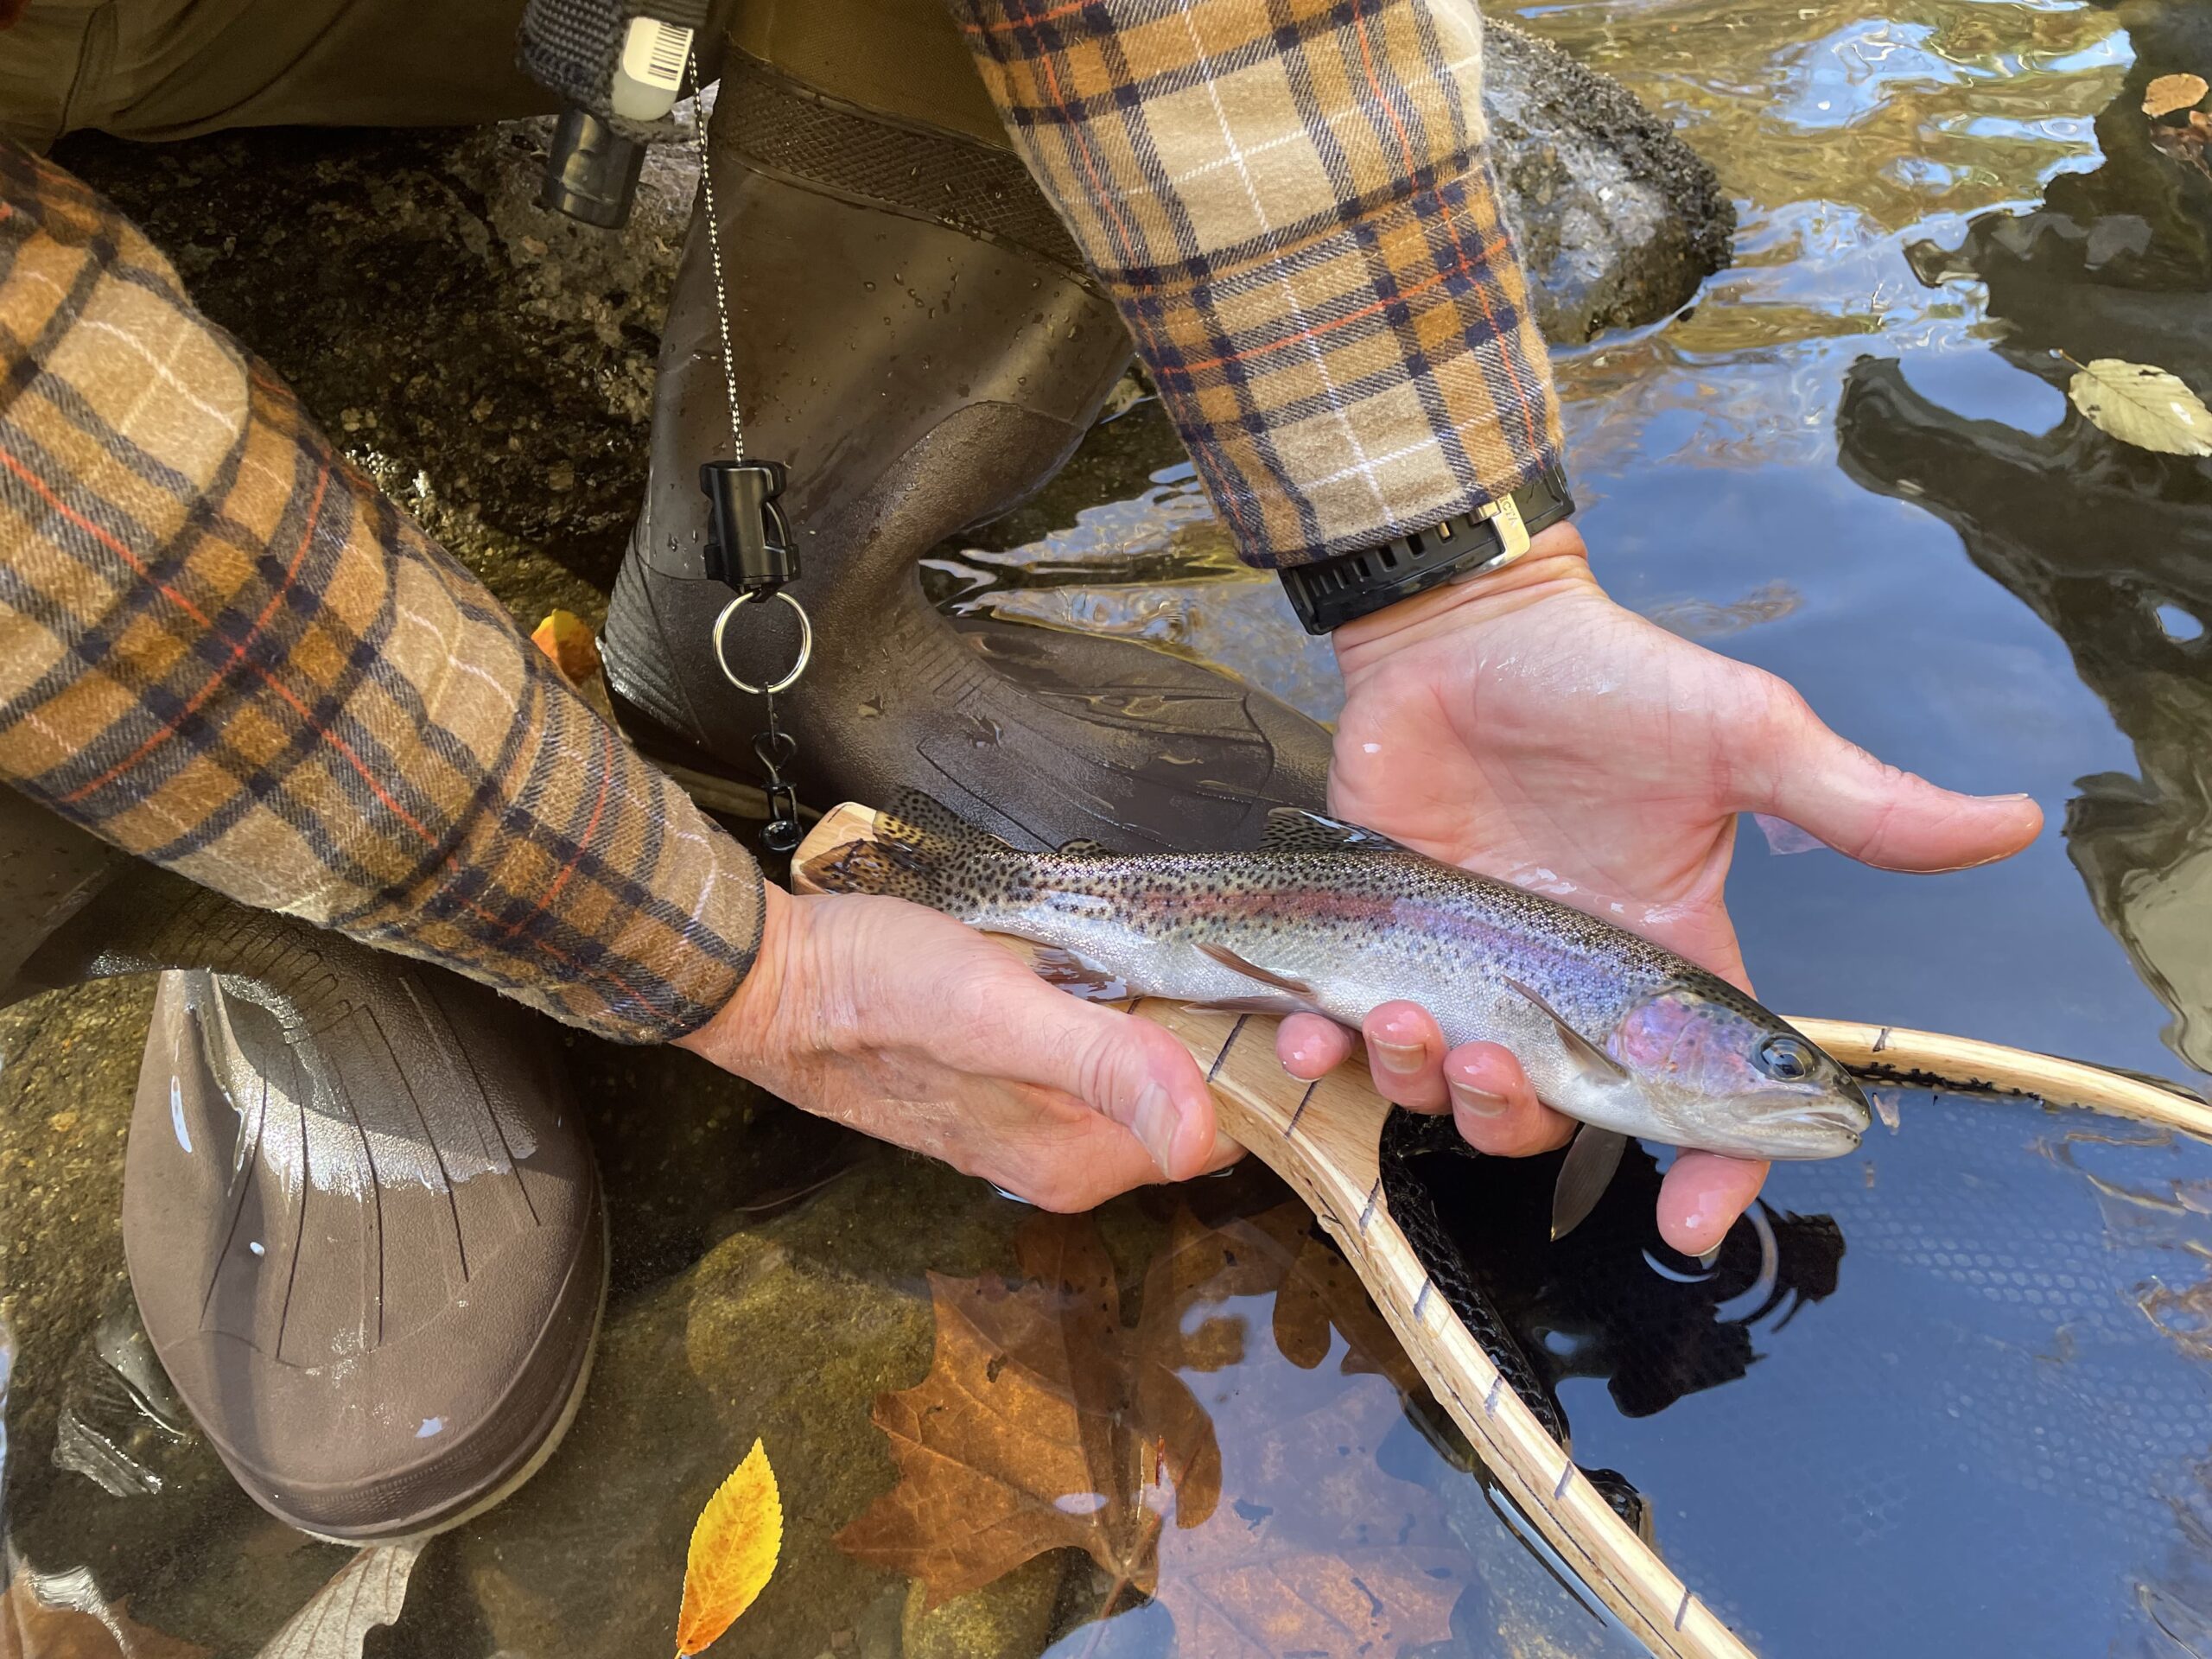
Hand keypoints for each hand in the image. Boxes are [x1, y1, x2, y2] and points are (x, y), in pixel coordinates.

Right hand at [679, 884, 1236, 1209]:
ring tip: (1188, 945)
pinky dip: (1118, 1016)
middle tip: (1241, 952)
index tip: (1281, 996)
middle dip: (1222, 1040)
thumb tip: (1202, 1133)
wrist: (766, 981)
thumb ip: (1105, 1065)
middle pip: (1185, 1107)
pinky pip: (1092, 1060)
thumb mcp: (999, 1011)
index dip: (1260, 1068)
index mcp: (1077, 1160)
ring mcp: (1028, 1125)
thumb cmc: (874, 988)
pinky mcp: (999, 1085)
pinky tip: (1112, 961)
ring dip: (1171, 1023)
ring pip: (1140, 1079)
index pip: (1221, 1131)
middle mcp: (1061, 1160)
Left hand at [1277, 522, 2041, 1253]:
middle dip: (1521, 1119)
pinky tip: (1309, 1032)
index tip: (1687, 1221)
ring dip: (1424, 1084)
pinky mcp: (1380, 945)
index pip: (1698, 1100)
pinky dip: (1327, 1055)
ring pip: (1449, 1094)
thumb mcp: (1742, 737)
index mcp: (1661, 964)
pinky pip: (1347, 1041)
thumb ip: (1854, 802)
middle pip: (1557, 1120)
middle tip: (1495, 1060)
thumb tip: (2013, 822)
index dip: (1708, 1171)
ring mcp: (1469, 973)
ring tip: (1406, 1018)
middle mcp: (1565, 990)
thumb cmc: (1607, 681)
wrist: (1463, 628)